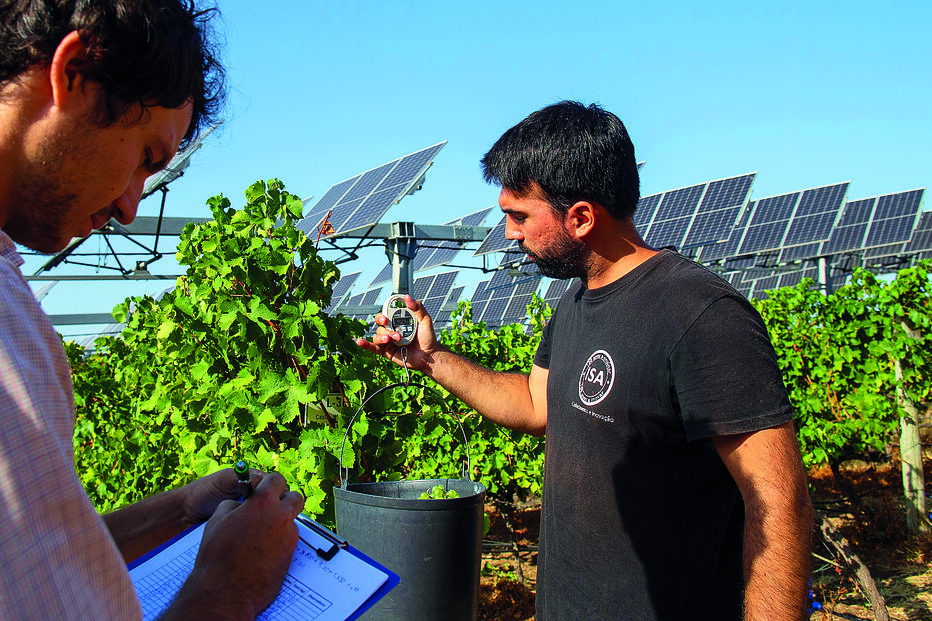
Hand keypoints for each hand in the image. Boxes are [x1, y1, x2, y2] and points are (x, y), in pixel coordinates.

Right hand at [166, 472, 304, 618]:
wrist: (224, 591)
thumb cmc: (217, 555)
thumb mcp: (218, 519)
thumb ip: (235, 504)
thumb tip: (242, 503)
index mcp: (263, 502)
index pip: (277, 479)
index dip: (270, 483)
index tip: (265, 488)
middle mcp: (281, 516)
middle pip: (295, 497)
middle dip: (284, 500)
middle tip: (270, 508)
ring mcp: (289, 536)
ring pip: (292, 521)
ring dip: (281, 522)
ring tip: (261, 533)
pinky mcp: (291, 554)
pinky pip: (289, 540)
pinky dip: (279, 541)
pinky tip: (263, 550)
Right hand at [355, 294, 440, 373]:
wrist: (430, 356)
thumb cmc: (428, 338)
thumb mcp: (425, 321)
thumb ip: (418, 308)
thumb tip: (408, 297)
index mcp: (399, 321)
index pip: (386, 314)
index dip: (383, 314)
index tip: (386, 316)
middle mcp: (392, 330)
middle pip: (380, 325)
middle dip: (383, 325)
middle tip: (390, 327)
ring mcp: (388, 341)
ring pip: (378, 336)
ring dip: (383, 337)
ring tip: (393, 339)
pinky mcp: (386, 352)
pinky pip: (373, 348)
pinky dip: (365, 344)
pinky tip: (359, 341)